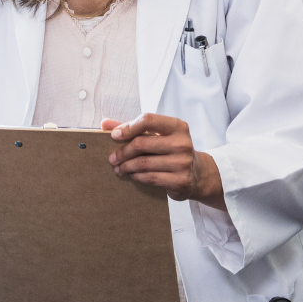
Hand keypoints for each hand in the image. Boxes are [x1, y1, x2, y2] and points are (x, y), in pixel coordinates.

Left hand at [104, 114, 225, 210]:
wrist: (198, 173)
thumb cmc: (171, 150)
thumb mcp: (158, 135)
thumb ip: (132, 127)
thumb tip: (104, 123)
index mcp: (177, 126)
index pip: (148, 120)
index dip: (128, 127)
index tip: (115, 135)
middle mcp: (182, 143)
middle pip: (142, 143)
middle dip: (123, 151)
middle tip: (112, 158)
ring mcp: (183, 163)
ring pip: (143, 163)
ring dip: (126, 166)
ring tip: (119, 168)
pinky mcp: (181, 181)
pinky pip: (150, 178)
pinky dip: (137, 176)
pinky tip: (132, 175)